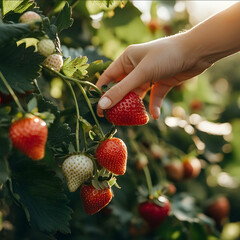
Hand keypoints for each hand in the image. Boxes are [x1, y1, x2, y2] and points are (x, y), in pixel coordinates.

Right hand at [96, 33, 210, 118]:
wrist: (197, 52)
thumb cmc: (166, 56)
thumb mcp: (141, 74)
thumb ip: (121, 90)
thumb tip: (102, 105)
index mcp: (126, 60)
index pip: (108, 78)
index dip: (101, 93)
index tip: (98, 110)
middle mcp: (135, 68)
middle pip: (122, 88)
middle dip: (118, 103)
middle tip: (114, 118)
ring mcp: (148, 76)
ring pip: (137, 95)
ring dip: (135, 106)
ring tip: (131, 119)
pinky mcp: (161, 83)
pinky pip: (153, 97)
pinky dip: (154, 106)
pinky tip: (155, 115)